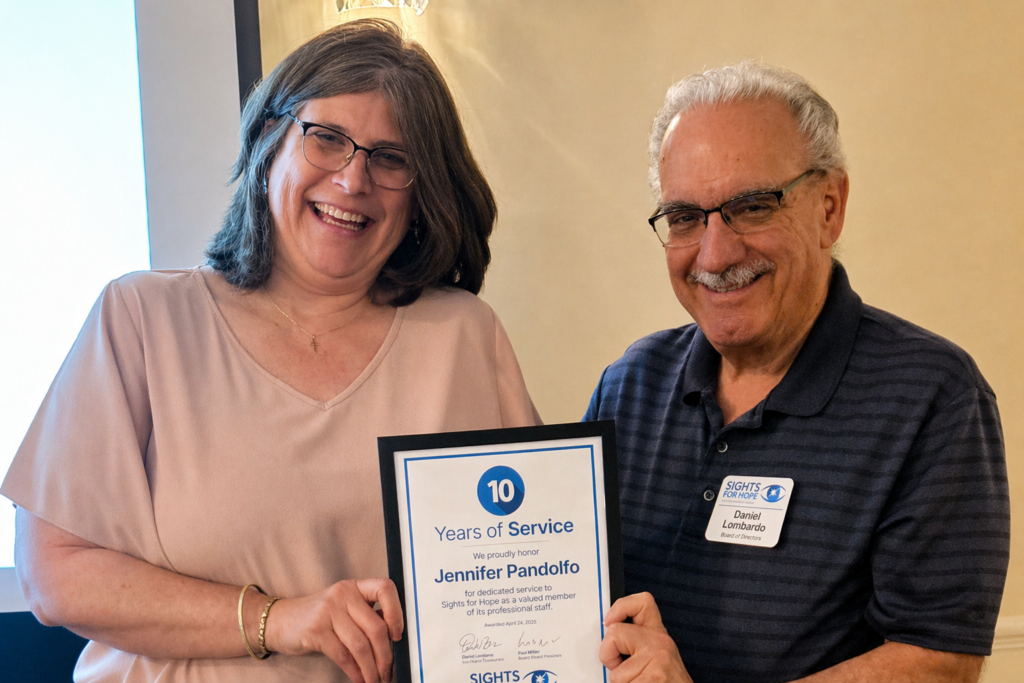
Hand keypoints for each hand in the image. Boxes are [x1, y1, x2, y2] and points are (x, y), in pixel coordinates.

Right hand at [263, 578, 402, 682]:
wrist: (280, 621)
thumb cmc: (319, 618)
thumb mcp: (344, 609)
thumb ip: (366, 616)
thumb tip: (394, 640)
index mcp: (355, 587)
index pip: (385, 588)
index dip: (397, 612)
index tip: (398, 635)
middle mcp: (343, 594)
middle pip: (375, 626)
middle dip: (386, 655)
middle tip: (388, 672)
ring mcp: (328, 611)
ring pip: (361, 644)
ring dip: (371, 668)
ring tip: (375, 680)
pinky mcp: (316, 630)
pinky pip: (343, 655)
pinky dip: (355, 671)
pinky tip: (359, 679)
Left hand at [599, 592, 691, 682]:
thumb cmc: (669, 682)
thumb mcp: (657, 655)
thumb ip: (637, 642)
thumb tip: (609, 635)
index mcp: (658, 634)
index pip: (643, 602)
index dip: (620, 607)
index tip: (609, 622)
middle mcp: (659, 643)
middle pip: (614, 633)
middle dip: (609, 655)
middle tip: (622, 668)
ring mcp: (657, 661)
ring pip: (615, 672)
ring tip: (639, 682)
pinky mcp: (652, 678)